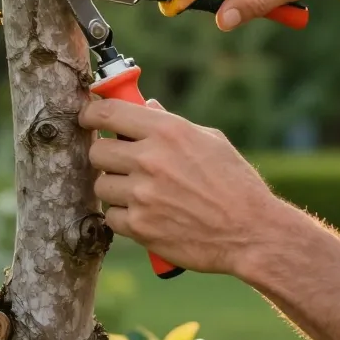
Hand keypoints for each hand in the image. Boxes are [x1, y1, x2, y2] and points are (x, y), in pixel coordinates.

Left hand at [78, 98, 280, 274]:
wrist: (251, 232)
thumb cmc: (236, 183)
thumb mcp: (211, 140)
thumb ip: (172, 123)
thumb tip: (145, 107)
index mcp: (168, 131)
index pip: (109, 112)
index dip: (91, 114)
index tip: (89, 118)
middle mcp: (150, 159)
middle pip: (97, 150)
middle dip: (107, 155)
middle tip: (123, 162)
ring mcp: (142, 195)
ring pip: (102, 185)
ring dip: (116, 188)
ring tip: (143, 193)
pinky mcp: (140, 227)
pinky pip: (111, 216)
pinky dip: (124, 216)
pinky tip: (148, 214)